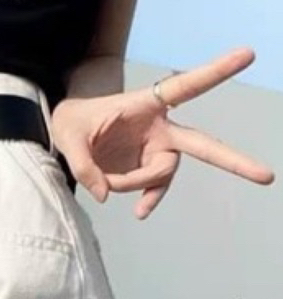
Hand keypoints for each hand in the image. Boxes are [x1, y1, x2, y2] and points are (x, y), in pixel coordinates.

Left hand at [51, 47, 275, 218]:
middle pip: (202, 146)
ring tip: (107, 183)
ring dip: (137, 184)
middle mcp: (159, 128)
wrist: (67, 135)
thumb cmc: (71, 124)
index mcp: (145, 105)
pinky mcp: (146, 168)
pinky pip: (154, 188)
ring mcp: (155, 150)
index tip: (247, 56)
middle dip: (233, 161)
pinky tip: (140, 212)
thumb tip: (105, 195)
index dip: (215, 72)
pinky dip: (148, 199)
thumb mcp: (68, 138)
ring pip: (162, 174)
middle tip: (267, 176)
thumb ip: (84, 166)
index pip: (184, 87)